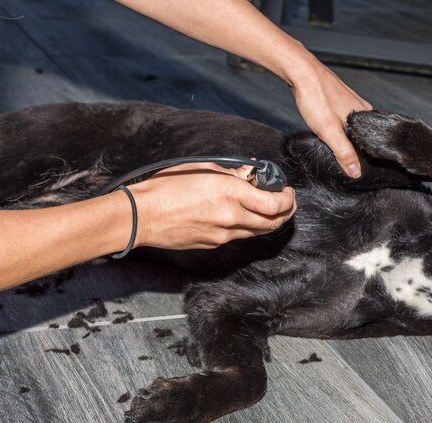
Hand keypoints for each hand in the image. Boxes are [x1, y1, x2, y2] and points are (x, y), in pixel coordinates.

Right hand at [127, 163, 295, 249]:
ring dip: (269, 221)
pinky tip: (244, 215)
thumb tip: (250, 173)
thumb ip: (232, 173)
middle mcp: (231, 217)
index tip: (287, 191)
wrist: (143, 215)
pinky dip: (249, 226)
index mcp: (230, 193)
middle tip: (287, 202)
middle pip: (272, 222)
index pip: (274, 204)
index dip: (287, 199)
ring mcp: (223, 234)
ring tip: (269, 208)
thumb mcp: (203, 169)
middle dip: (285, 212)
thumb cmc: (167, 186)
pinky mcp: (214, 243)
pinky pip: (240, 236)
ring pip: (258, 231)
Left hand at [289, 58, 371, 177]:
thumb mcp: (330, 132)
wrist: (301, 72)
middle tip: (337, 152)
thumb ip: (344, 153)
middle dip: (352, 148)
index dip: (363, 157)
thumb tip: (356, 172)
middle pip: (363, 136)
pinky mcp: (341, 98)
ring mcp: (352, 102)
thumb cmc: (316, 97)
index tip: (352, 165)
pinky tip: (327, 124)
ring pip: (352, 127)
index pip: (372, 144)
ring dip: (343, 136)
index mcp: (367, 117)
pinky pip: (344, 118)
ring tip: (331, 138)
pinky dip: (337, 125)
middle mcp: (363, 108)